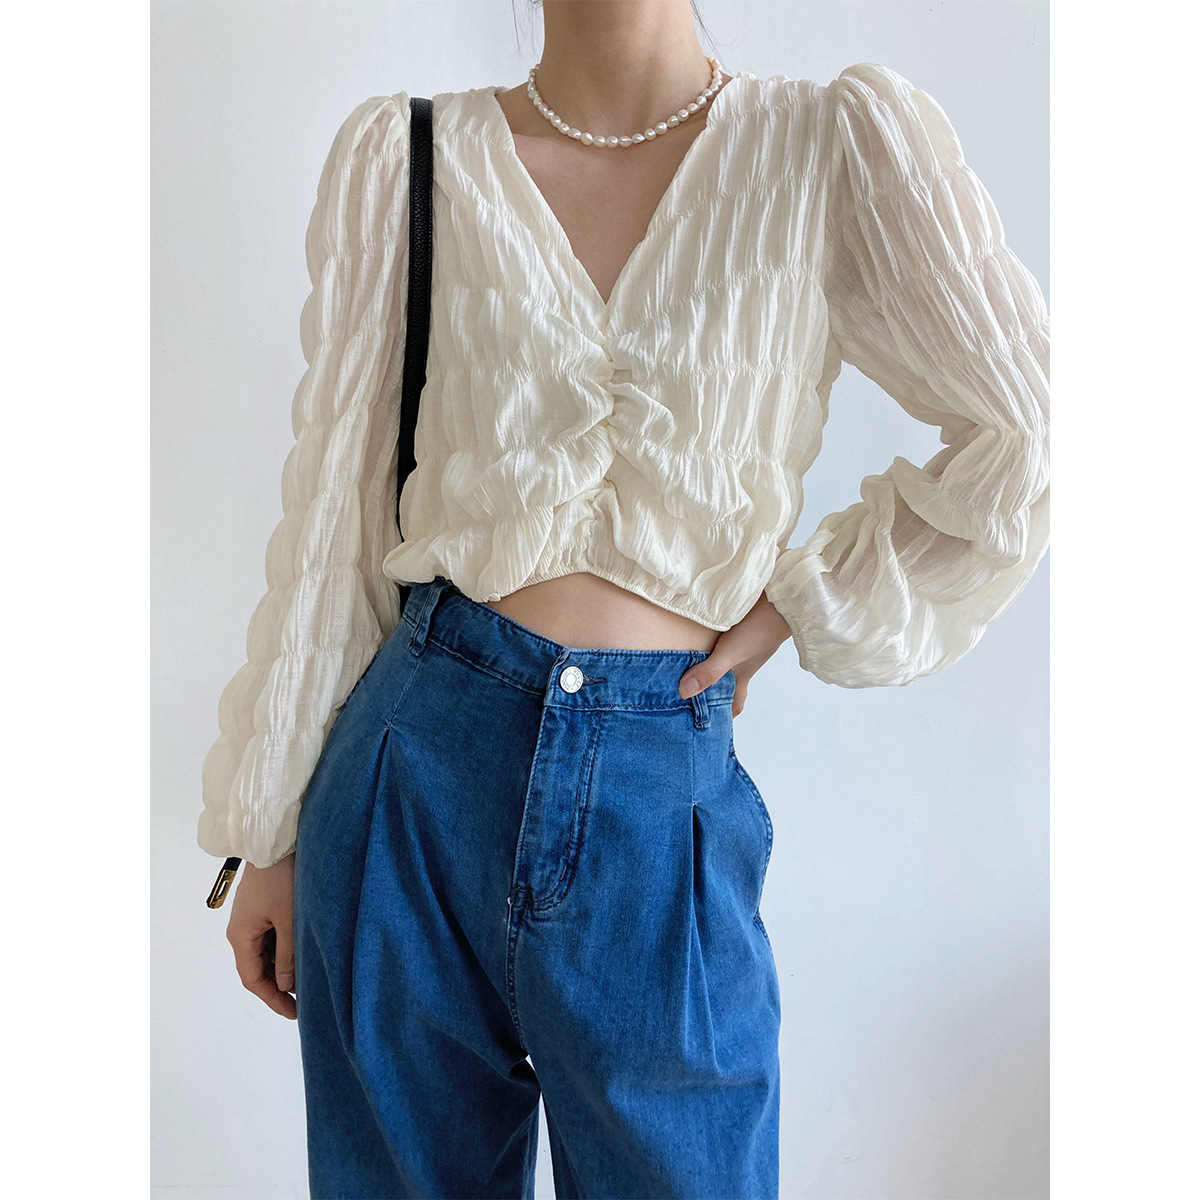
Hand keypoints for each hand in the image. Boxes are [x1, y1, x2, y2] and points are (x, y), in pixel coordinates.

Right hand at [226, 853, 296, 1019]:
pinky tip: (299, 957)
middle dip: (278, 987)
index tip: (293, 1012)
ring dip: (281, 969)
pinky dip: (282, 951)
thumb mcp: (288, 920)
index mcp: (241, 937)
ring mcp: (249, 920)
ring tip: (305, 981)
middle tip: (302, 1001)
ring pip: (263, 955)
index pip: (252, 979)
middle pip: (256, 969)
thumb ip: (287, 955)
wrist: (275, 841)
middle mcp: (240, 931)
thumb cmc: (282, 878)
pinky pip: (268, 939)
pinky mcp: (259, 909)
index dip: (272, 999)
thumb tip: (285, 985)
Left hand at [678, 591, 791, 716]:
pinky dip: (707, 642)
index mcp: (742, 674)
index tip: (711, 725)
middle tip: (684, 696)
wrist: (782, 594)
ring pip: (720, 659)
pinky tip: (692, 636)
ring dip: (705, 663)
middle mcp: (741, 661)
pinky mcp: (737, 624)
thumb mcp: (733, 653)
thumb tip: (683, 693)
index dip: (725, 715)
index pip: (735, 702)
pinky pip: (719, 638)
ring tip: (680, 666)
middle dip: (708, 690)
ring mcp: (741, 642)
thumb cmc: (762, 628)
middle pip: (724, 681)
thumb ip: (710, 672)